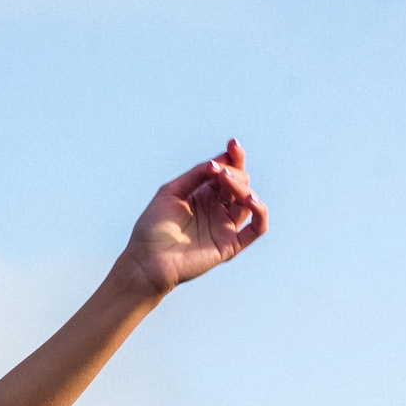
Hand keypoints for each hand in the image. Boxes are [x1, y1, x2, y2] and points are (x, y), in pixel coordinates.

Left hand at [117, 140, 270, 296]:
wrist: (146, 261)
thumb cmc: (152, 229)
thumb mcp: (171, 192)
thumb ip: (195, 176)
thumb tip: (219, 161)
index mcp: (203, 195)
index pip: (226, 172)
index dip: (233, 157)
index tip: (232, 144)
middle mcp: (217, 209)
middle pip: (240, 184)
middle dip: (235, 170)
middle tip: (220, 170)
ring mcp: (225, 227)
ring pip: (248, 202)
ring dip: (242, 187)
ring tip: (226, 179)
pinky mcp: (231, 245)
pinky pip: (257, 227)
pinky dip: (260, 211)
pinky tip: (250, 198)